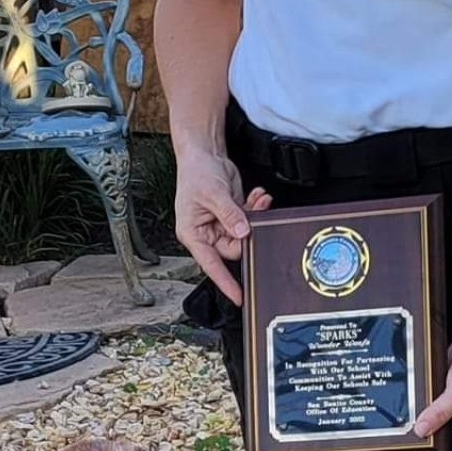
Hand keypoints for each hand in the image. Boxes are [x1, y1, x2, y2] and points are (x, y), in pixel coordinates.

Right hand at [175, 150, 270, 304]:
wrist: (203, 154)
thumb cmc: (196, 173)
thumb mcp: (212, 194)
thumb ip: (229, 215)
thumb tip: (243, 233)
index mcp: (193, 234)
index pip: (211, 265)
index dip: (225, 282)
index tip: (239, 296)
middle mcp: (206, 233)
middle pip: (234, 247)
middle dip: (249, 233)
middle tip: (256, 214)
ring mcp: (220, 224)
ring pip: (245, 234)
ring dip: (255, 217)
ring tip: (258, 199)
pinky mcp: (232, 215)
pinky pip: (248, 221)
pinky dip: (255, 209)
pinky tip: (257, 196)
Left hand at [382, 323, 451, 450]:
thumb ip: (440, 413)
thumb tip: (421, 430)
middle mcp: (450, 421)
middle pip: (422, 442)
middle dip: (402, 447)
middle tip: (381, 448)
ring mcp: (442, 407)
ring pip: (419, 422)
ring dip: (403, 427)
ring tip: (384, 430)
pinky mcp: (436, 393)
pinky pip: (420, 404)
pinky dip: (408, 406)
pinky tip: (397, 404)